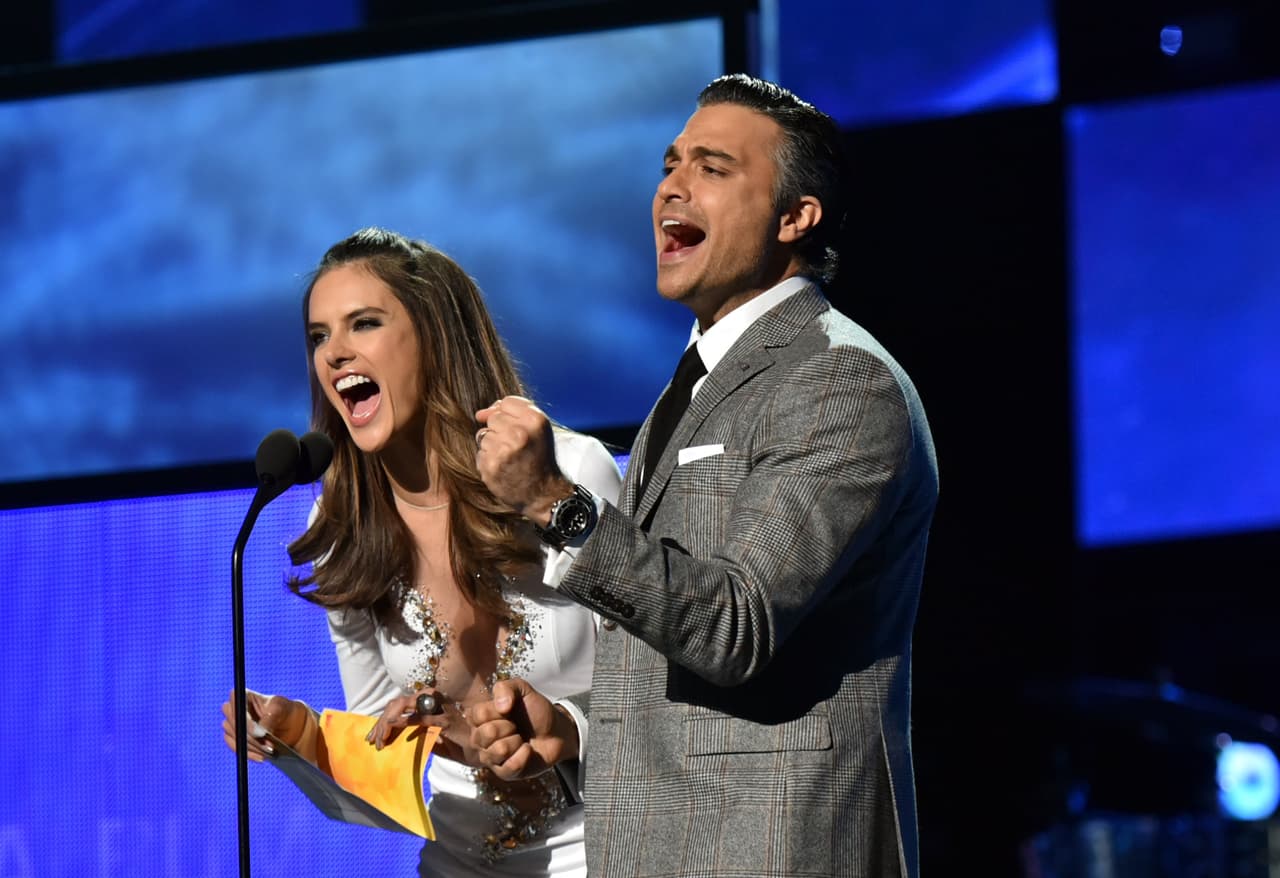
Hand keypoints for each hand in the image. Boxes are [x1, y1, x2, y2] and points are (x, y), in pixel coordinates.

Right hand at [220, 689, 312, 761]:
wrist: (291, 726)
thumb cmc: (285, 711)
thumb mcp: (281, 710)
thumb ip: (269, 719)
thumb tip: (260, 733)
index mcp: (245, 696)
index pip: (236, 703)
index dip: (245, 718)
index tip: (260, 733)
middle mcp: (235, 709)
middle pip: (234, 723)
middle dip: (251, 737)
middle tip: (267, 746)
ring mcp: (233, 725)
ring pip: (235, 737)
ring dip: (252, 747)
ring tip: (269, 752)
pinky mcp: (235, 739)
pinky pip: (236, 748)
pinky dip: (249, 754)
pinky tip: (262, 757)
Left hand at [367, 689, 469, 759]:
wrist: (480, 752)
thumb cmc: (457, 746)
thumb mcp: (430, 740)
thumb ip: (415, 735)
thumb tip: (393, 739)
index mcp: (429, 704)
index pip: (398, 704)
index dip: (381, 719)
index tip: (371, 737)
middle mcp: (433, 701)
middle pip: (398, 702)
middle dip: (381, 721)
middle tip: (373, 741)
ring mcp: (440, 709)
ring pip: (405, 706)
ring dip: (389, 722)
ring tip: (381, 739)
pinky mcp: (446, 721)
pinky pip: (421, 718)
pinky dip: (405, 721)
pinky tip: (393, 727)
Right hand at [469, 678, 578, 780]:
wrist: (556, 731)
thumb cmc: (535, 710)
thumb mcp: (522, 690)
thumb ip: (506, 687)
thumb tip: (501, 706)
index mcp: (481, 717)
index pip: (478, 714)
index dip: (497, 711)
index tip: (509, 710)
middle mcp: (481, 738)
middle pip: (485, 734)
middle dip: (508, 727)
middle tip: (516, 726)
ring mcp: (491, 757)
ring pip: (498, 751)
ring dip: (516, 742)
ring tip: (521, 739)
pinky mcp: (503, 772)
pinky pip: (509, 767)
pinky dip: (523, 757)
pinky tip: (527, 751)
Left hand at [474, 396, 570, 525]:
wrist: (544, 494)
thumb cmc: (540, 459)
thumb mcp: (538, 430)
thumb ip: (515, 413)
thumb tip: (480, 413)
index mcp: (535, 420)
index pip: (506, 403)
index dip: (508, 415)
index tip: (515, 429)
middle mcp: (520, 433)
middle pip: (493, 418)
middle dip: (500, 431)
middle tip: (516, 448)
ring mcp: (504, 450)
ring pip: (483, 436)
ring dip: (492, 447)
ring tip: (510, 459)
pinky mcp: (491, 466)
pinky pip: (480, 453)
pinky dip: (488, 461)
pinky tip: (503, 469)